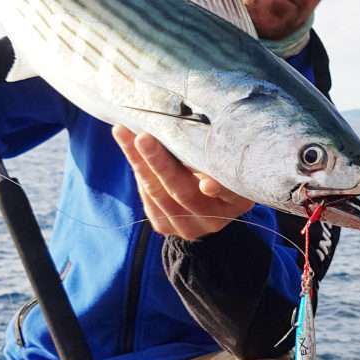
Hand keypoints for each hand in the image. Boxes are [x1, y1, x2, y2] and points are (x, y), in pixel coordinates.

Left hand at [112, 125, 253, 238]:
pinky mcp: (164, 225)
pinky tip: (127, 144)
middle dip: (160, 164)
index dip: (218, 188)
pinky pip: (147, 196)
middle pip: (183, 192)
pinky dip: (137, 167)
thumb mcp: (231, 167)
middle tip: (143, 138)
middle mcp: (212, 220)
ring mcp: (186, 227)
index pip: (229, 194)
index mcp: (236, 201)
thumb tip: (201, 158)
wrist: (209, 207)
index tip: (206, 183)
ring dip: (138, 161)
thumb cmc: (223, 171)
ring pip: (158, 193)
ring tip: (123, 133)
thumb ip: (221, 162)